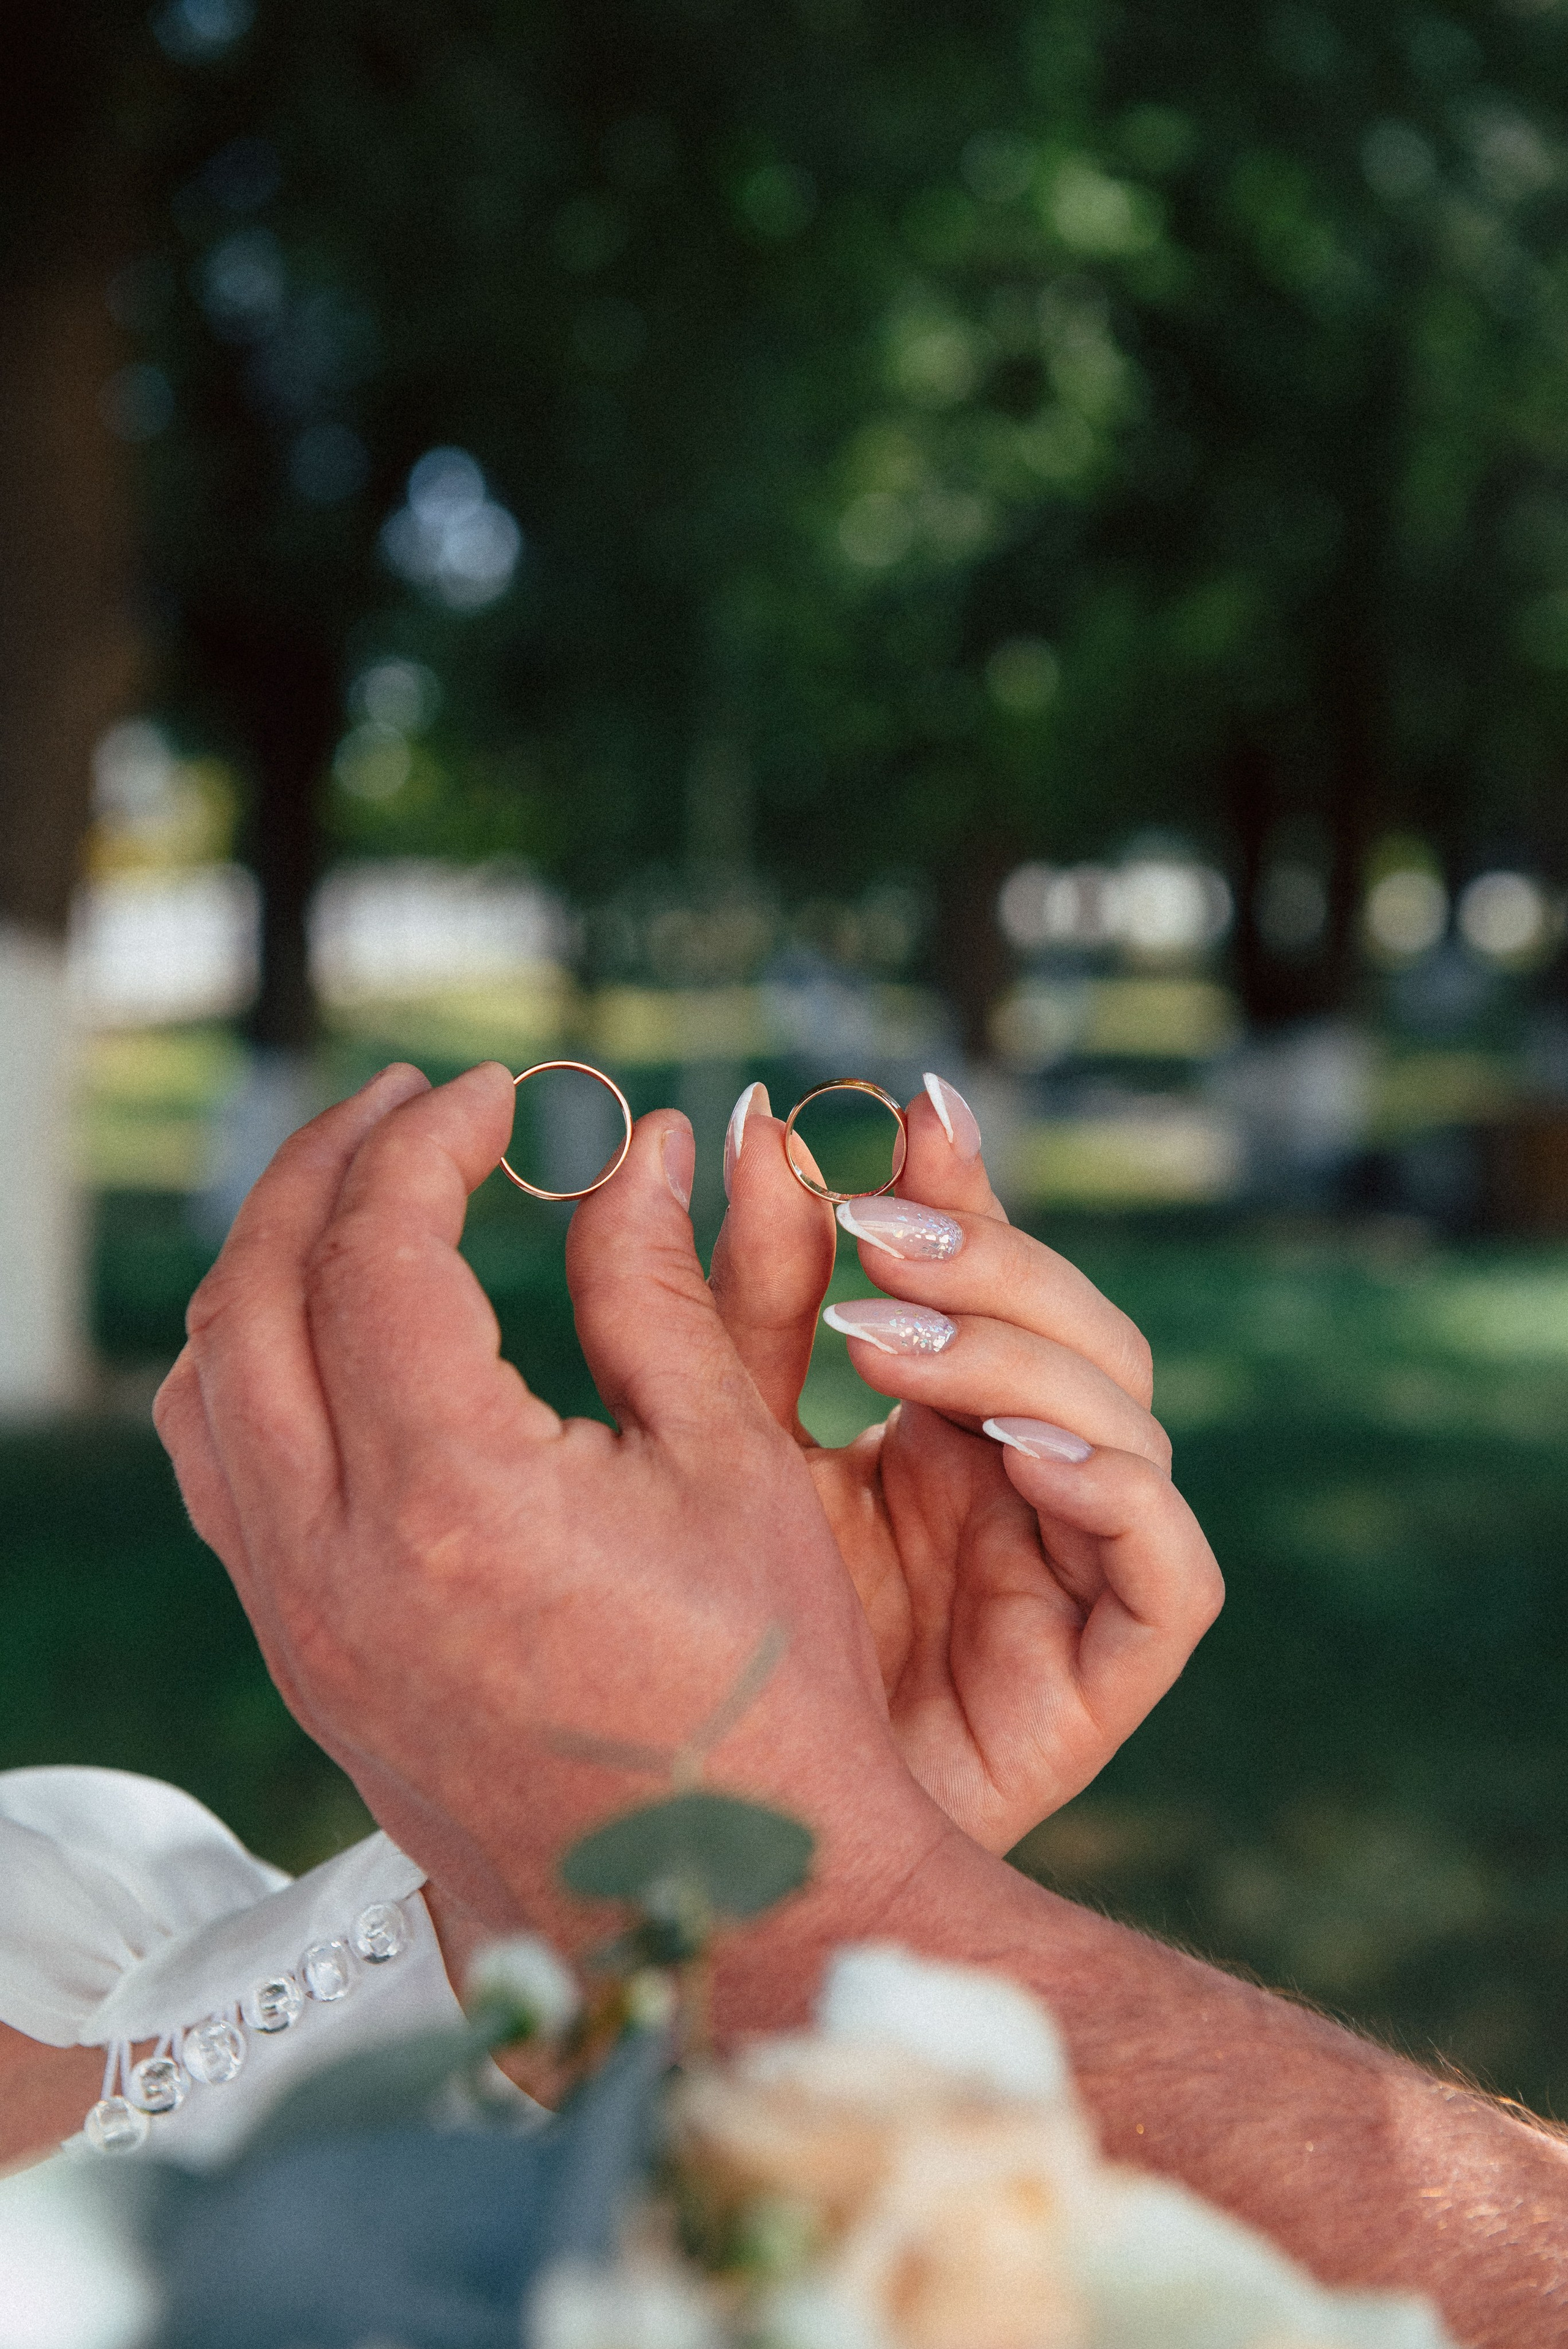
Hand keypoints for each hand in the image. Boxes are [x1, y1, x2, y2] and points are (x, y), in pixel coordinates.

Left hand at [153, 1064, 958, 1954]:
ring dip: (267, 1270)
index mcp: (450, 1497)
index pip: (377, 1251)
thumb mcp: (730, 1463)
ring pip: (205, 1392)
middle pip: (249, 1300)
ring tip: (359, 1200)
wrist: (734, 1911)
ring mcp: (300, 1627)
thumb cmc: (765, 1689)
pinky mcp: (305, 1669)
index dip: (430, 1143)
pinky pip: (224, 1484)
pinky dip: (256, 1375)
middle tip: (408, 1107)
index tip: (497, 1095)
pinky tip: (342, 1344)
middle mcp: (335, 1563)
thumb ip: (656, 1285)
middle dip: (319, 1172)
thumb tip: (641, 1144)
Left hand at [707, 1077, 1223, 1854]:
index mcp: (946, 1414)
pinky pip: (1167, 1569)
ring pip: (1129, 1419)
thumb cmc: (721, 1644)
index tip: (912, 1104)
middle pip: (1076, 1326)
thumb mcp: (723, 1437)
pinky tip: (1016, 1451)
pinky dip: (1111, 1490)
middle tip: (868, 1233)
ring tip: (881, 1345)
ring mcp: (1080, 1571)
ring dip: (1017, 1360)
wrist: (728, 1863)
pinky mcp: (1108, 1672)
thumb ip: (745, 1293)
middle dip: (985, 1260)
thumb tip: (750, 1122)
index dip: (967, 1187)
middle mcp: (1030, 1477)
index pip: (992, 1271)